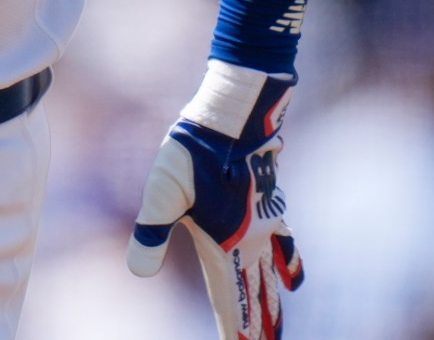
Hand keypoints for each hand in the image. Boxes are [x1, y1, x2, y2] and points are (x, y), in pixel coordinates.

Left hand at [127, 63, 303, 339]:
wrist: (236, 114)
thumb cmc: (195, 151)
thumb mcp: (163, 191)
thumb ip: (151, 232)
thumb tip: (138, 274)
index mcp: (226, 246)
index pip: (231, 302)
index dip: (235, 331)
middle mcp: (252, 241)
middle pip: (256, 297)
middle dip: (258, 329)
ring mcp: (267, 224)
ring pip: (273, 278)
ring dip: (273, 307)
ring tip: (276, 333)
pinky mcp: (271, 204)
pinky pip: (285, 246)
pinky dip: (289, 267)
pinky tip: (294, 279)